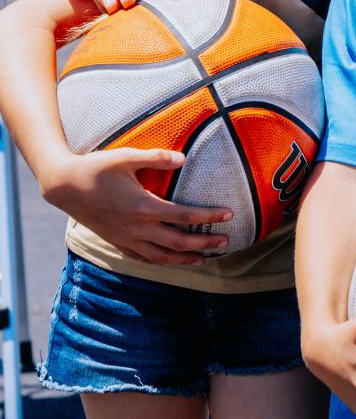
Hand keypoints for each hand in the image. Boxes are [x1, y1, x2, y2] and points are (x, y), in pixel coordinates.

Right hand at [41, 149, 232, 264]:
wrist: (64, 187)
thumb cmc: (96, 168)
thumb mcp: (125, 156)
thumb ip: (156, 157)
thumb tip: (184, 158)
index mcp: (144, 207)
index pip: (185, 216)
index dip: (209, 217)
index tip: (229, 215)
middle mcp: (137, 228)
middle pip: (178, 242)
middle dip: (205, 244)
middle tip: (226, 242)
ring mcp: (126, 238)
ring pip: (162, 256)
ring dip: (186, 258)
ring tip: (205, 258)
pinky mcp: (116, 242)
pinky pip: (142, 258)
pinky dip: (160, 261)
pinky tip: (170, 261)